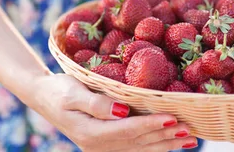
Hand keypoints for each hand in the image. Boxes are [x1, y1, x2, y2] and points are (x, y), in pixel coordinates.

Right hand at [30, 74, 197, 151]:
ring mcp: (102, 148)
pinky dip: (156, 146)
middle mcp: (97, 145)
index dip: (151, 125)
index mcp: (90, 132)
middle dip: (165, 137)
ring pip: (140, 149)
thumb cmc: (59, 88)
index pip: (127, 130)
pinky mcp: (107, 145)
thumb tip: (123, 111)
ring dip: (166, 145)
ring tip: (189, 139)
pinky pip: (135, 149)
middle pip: (138, 143)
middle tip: (189, 130)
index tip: (173, 118)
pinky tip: (172, 143)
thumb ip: (97, 103)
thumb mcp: (72, 91)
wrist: (44, 97)